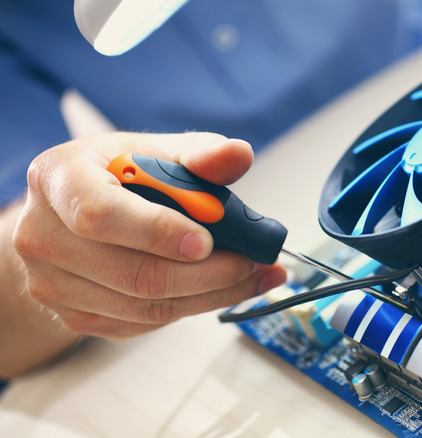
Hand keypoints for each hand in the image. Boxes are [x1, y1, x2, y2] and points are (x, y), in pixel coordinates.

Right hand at [12, 132, 286, 339]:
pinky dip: (192, 308)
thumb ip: (201, 154)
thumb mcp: (156, 152)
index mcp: (59, 179)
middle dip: (210, 273)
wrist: (73, 214)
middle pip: (133, 273)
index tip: (207, 241)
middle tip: (257, 262)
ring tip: (256, 276)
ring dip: (212, 295)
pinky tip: (224, 289)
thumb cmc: (118, 176)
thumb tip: (239, 154)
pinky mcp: (72, 317)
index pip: (101, 214)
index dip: (157, 232)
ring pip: (145, 307)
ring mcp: (52, 284)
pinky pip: (143, 324)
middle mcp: (42, 235)